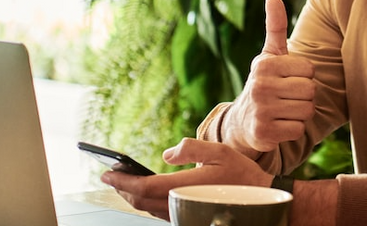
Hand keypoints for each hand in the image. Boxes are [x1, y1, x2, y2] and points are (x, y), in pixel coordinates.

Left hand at [101, 138, 272, 220]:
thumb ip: (191, 148)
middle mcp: (181, 205)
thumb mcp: (219, 151)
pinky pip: (160, 212)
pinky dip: (146, 202)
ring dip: (132, 196)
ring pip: (148, 209)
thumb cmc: (241, 174)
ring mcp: (184, 214)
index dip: (122, 181)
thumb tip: (166, 153)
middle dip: (123, 188)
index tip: (107, 172)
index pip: (144, 187)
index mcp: (186, 187)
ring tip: (123, 182)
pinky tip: (144, 192)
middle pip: (141, 201)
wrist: (260, 200)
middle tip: (109, 175)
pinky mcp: (188, 218)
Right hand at [225, 0, 315, 155]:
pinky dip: (293, 130)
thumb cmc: (265, 82)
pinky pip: (298, 130)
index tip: (288, 79)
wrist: (242, 121)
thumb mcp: (269, 55)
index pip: (309, 69)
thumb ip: (276, 27)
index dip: (304, 76)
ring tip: (284, 110)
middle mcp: (260, 86)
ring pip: (307, 111)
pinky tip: (279, 125)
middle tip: (287, 97)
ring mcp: (261, 110)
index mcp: (264, 64)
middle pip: (310, 90)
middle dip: (304, 95)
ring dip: (300, 113)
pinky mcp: (263, 133)